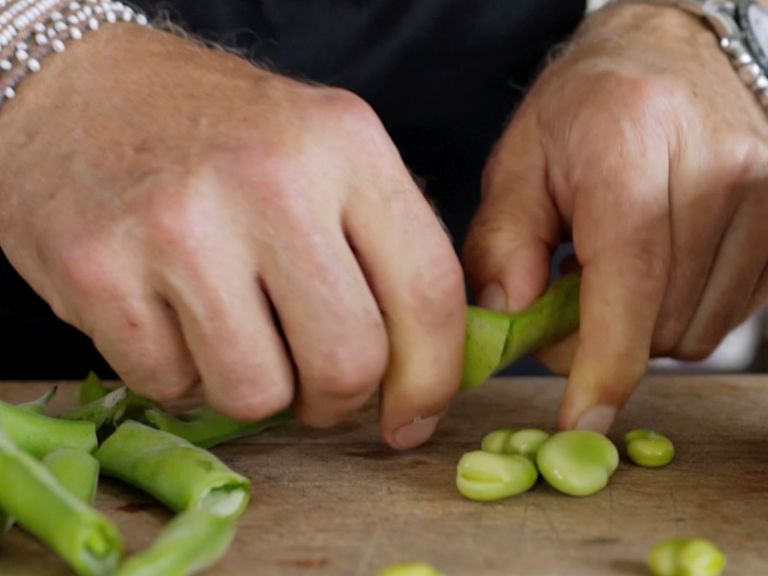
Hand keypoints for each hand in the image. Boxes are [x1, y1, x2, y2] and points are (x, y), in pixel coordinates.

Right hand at [0, 24, 465, 447]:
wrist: (82, 89)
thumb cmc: (219, 134)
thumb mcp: (322, 152)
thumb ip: (383, 248)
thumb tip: (423, 370)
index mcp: (346, 144)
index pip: (428, 292)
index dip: (431, 379)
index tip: (411, 418)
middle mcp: (270, 179)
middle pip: (347, 363)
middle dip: (335, 399)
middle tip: (312, 381)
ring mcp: (178, 224)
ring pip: (255, 395)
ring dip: (253, 388)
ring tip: (233, 335)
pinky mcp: (96, 268)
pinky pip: (170, 386)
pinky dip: (179, 373)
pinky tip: (168, 317)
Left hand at [464, 4, 767, 431]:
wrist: (662, 54)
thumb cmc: (580, 110)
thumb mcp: (518, 164)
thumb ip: (501, 244)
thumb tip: (508, 322)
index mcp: (634, 145)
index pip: (630, 281)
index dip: (603, 365)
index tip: (580, 421)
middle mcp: (718, 166)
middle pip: (662, 320)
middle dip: (602, 337)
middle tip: (566, 295)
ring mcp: (765, 189)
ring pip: (698, 328)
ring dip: (643, 325)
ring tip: (612, 268)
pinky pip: (729, 311)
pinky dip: (679, 309)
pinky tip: (655, 264)